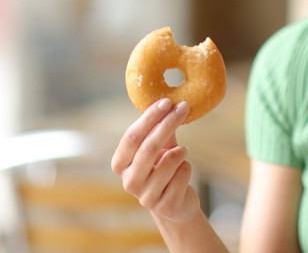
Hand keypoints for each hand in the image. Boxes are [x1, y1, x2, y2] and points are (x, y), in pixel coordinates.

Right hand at [110, 98, 199, 222]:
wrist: (175, 204)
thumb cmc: (164, 170)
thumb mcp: (158, 149)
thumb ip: (159, 130)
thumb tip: (168, 103)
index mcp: (120, 164)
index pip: (131, 137)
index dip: (149, 118)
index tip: (166, 101)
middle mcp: (129, 182)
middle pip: (149, 147)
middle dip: (168, 124)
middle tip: (184, 107)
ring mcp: (146, 196)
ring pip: (169, 161)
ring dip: (181, 151)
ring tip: (184, 151)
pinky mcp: (165, 205)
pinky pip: (182, 175)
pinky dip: (187, 167)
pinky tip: (184, 172)